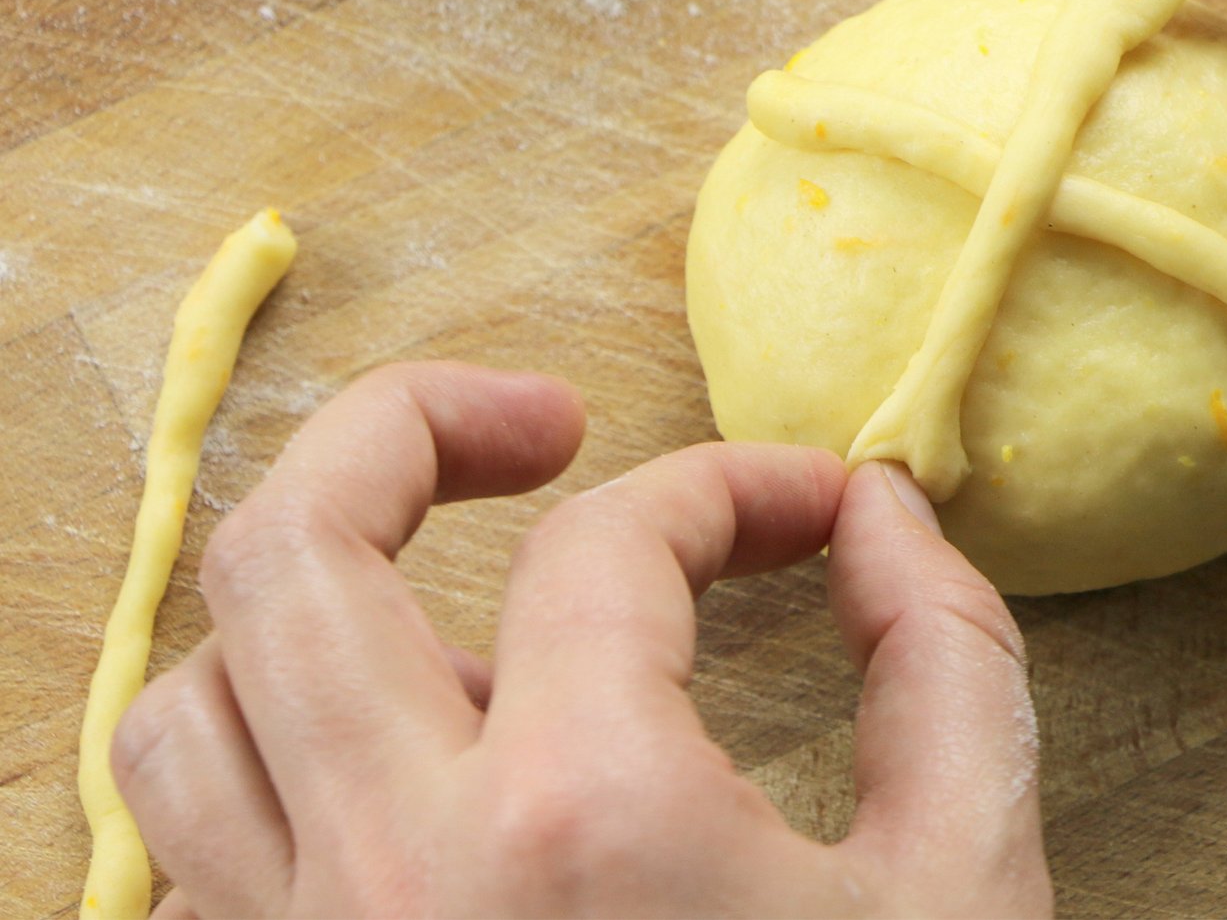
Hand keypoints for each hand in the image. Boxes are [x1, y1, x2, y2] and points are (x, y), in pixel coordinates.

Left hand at [110, 362, 1049, 917]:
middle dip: (410, 425)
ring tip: (459, 630)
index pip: (616, 544)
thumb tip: (881, 522)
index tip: (816, 509)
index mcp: (583, 819)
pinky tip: (410, 783)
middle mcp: (395, 879)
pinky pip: (190, 863)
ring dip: (315, 616)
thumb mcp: (971, 890)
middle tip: (540, 429)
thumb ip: (948, 663)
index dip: (734, 485)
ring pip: (184, 709)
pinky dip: (272, 770)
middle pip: (289, 550)